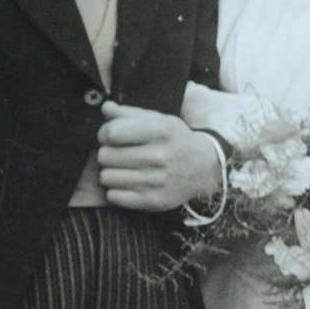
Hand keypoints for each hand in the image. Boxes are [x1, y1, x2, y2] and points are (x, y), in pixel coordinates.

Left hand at [97, 101, 220, 211]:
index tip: (111, 136)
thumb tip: (106, 108)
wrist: (204, 167)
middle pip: (105, 156)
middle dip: (107, 153)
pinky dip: (116, 190)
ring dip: (110, 172)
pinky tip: (128, 182)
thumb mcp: (160, 121)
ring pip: (106, 177)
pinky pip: (114, 196)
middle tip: (118, 153)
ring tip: (123, 168)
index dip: (105, 133)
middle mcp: (159, 156)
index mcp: (161, 131)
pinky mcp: (153, 200)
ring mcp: (156, 181)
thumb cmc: (176, 140)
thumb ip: (130, 113)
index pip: (112, 133)